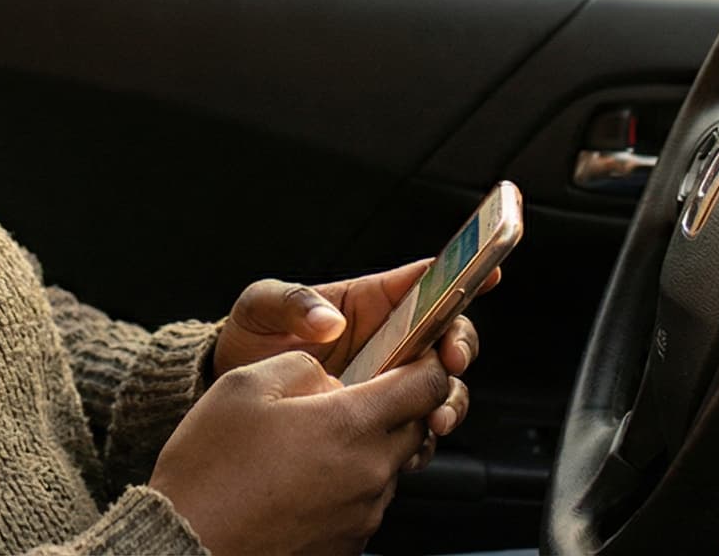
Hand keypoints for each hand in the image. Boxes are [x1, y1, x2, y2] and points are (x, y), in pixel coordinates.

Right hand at [150, 350, 453, 555]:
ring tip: (312, 444)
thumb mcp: (245, 385)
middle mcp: (369, 473)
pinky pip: (366, 503)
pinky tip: (303, 480)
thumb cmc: (209, 470)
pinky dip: (347, 485)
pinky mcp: (348, 545)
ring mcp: (362, 515)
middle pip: (416, 427)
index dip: (427, 362)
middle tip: (352, 397)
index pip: (427, 385)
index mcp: (351, 425)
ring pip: (389, 466)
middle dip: (396, 406)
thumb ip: (302, 366)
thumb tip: (329, 379)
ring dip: (366, 448)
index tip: (415, 354)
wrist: (187, 546)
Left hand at [210, 262, 494, 458]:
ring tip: (434, 416)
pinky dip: (421, 439)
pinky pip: (414, 428)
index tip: (488, 273)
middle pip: (448, 336)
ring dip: (448, 399)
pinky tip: (411, 445)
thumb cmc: (249, 339)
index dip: (463, 272)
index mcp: (370, 301)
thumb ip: (291, 302)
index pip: (426, 281)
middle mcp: (390, 339)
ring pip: (441, 387)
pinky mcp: (379, 420)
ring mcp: (388, 382)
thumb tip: (326, 321)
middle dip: (459, 347)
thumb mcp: (260, 307)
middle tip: (451, 361)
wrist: (230, 391)